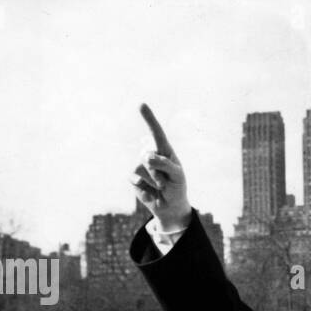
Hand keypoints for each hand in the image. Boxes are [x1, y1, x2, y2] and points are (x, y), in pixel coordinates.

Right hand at [133, 103, 191, 230]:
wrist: (169, 206)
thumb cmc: (177, 187)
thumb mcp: (177, 176)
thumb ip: (165, 164)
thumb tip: (146, 157)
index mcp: (164, 149)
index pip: (156, 132)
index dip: (149, 119)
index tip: (141, 105)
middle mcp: (150, 153)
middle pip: (147, 156)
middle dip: (158, 172)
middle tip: (166, 182)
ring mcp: (140, 164)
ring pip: (141, 168)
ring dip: (153, 181)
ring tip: (160, 186)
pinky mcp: (133, 176)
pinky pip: (135, 178)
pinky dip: (145, 188)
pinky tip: (150, 191)